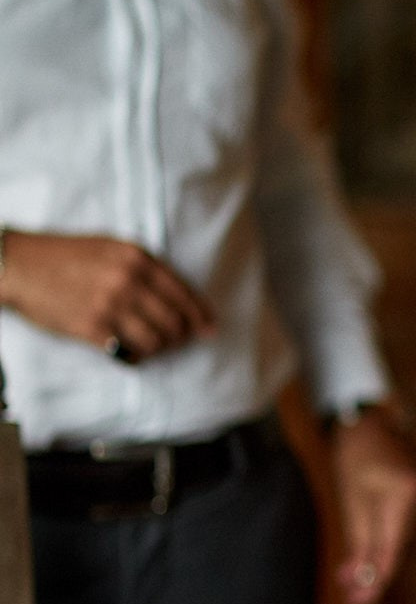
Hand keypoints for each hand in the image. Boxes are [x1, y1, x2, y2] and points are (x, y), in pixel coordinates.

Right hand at [0, 231, 214, 360]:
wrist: (19, 264)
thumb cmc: (66, 255)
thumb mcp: (112, 247)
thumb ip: (145, 267)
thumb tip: (180, 298)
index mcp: (137, 258)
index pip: (184, 294)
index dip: (201, 316)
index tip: (209, 329)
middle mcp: (128, 281)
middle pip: (175, 321)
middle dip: (182, 336)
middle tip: (179, 341)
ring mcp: (109, 306)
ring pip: (157, 340)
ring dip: (160, 348)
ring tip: (153, 347)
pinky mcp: (90, 327)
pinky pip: (128, 352)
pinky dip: (136, 356)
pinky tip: (131, 352)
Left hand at [330, 404, 415, 603]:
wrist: (371, 427)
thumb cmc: (355, 459)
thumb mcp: (350, 501)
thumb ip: (359, 541)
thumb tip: (361, 579)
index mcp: (405, 495)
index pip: (393, 550)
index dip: (377, 581)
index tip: (359, 602)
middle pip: (401, 551)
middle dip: (374, 572)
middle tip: (348, 593)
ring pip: (403, 544)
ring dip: (378, 560)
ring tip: (348, 574)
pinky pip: (406, 532)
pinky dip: (386, 545)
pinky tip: (366, 553)